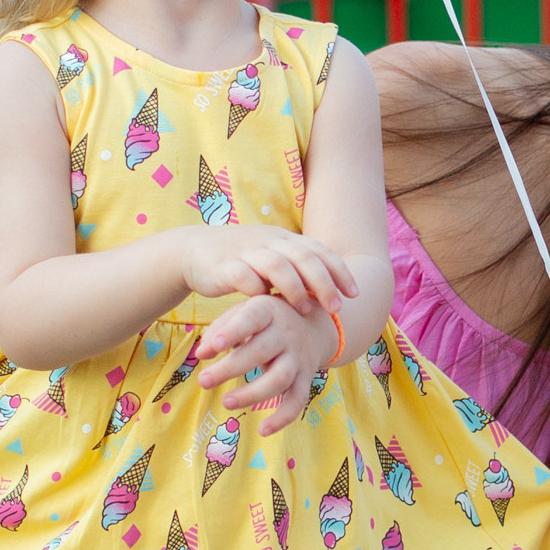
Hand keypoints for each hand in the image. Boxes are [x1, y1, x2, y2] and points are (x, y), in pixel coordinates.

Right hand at [173, 225, 358, 318]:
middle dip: (323, 283)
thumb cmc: (240, 261)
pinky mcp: (224, 266)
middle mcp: (267, 241)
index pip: (318, 250)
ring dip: (295, 289)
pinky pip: (245, 277)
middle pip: (303, 257)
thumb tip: (329, 290)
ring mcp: (245, 251)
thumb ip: (296, 270)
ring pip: (277, 265)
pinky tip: (268, 307)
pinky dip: (259, 291)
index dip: (339, 270)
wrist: (193, 252)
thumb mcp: (271, 259)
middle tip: (337, 307)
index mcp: (282, 238)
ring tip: (306, 311)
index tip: (355, 293)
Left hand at [193, 290, 337, 425]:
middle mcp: (286, 333)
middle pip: (260, 352)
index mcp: (268, 311)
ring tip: (226, 402)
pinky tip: (263, 430)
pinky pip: (298, 400)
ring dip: (252, 394)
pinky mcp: (306, 378)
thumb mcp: (245, 311)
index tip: (214, 346)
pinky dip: (282, 417)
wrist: (315, 324)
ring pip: (279, 378)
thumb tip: (201, 353)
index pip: (251, 319)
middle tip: (203, 381)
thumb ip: (220, 328)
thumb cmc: (266, 319)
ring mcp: (298, 357)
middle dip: (230, 369)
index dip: (233, 332)